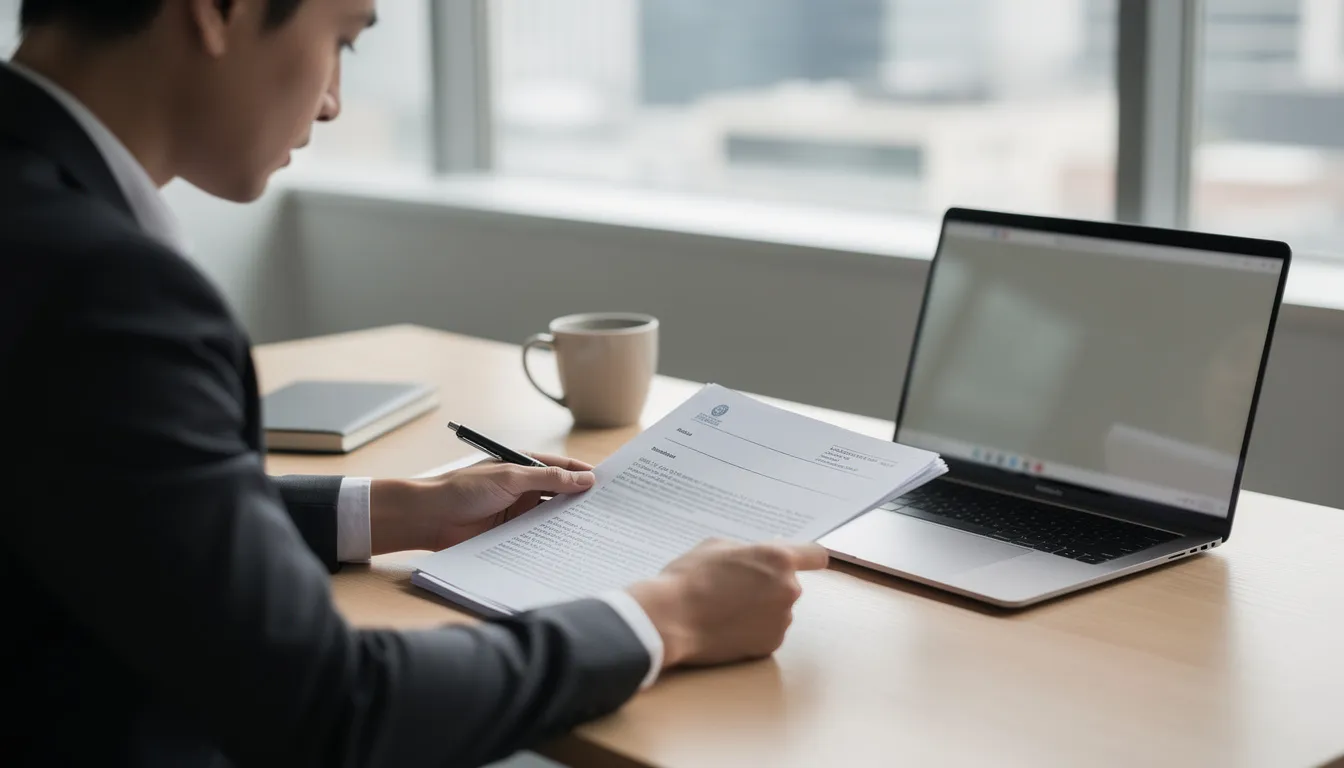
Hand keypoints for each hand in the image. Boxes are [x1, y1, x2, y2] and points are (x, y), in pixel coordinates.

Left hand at [369, 453, 594, 553]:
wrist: (429, 518)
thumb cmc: (464, 489)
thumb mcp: (510, 478)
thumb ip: (549, 478)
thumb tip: (585, 478)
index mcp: (524, 465)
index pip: (564, 467)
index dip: (586, 474)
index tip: (611, 484)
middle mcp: (524, 487)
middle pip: (561, 493)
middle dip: (581, 500)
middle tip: (609, 512)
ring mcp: (518, 511)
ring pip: (551, 516)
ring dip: (568, 522)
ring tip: (595, 531)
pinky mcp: (511, 533)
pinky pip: (537, 535)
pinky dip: (552, 539)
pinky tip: (569, 546)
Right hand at [626, 539, 829, 668]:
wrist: (670, 619)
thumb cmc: (689, 578)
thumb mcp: (717, 547)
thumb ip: (748, 551)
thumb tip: (758, 558)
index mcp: (778, 559)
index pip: (815, 555)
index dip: (807, 558)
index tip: (803, 562)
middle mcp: (787, 590)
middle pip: (788, 584)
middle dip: (768, 584)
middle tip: (736, 587)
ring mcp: (781, 620)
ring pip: (777, 610)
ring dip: (761, 608)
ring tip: (726, 609)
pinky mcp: (770, 645)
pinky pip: (767, 632)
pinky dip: (752, 630)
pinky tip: (727, 627)